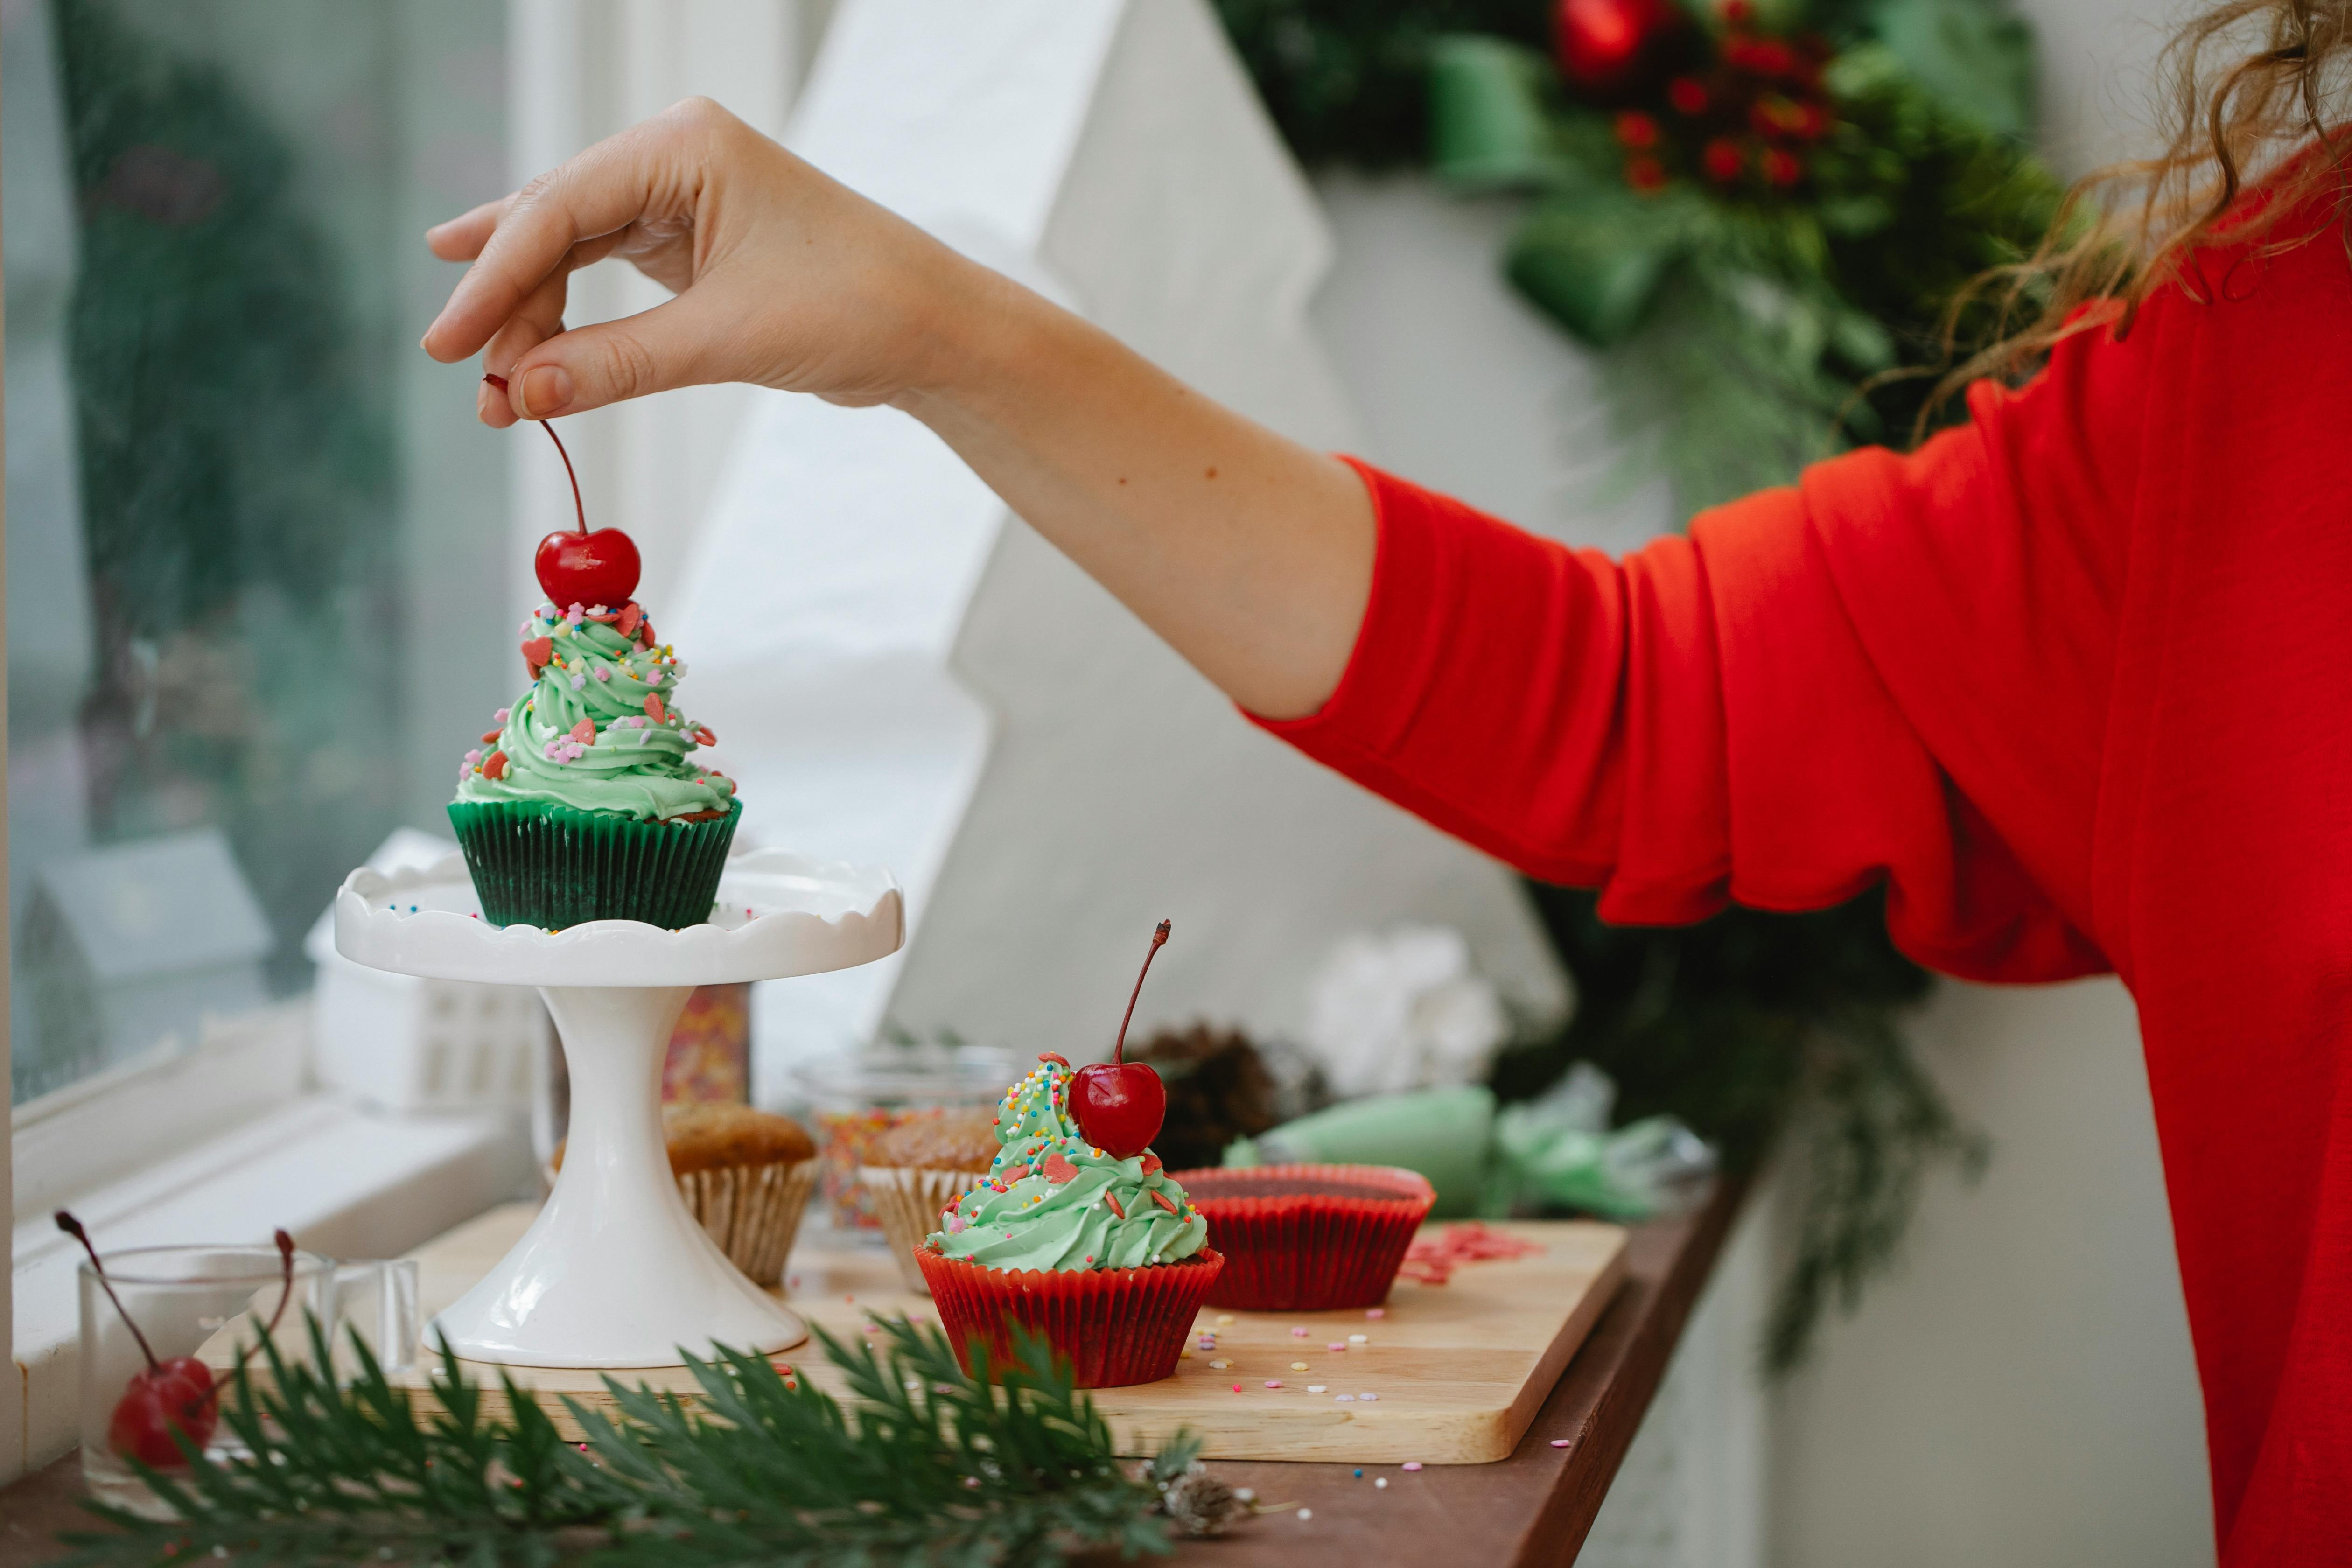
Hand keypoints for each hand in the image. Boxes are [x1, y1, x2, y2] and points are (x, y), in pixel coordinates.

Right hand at [422, 97, 998, 424]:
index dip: (493, 281)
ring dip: (535, 322)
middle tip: (469, 379)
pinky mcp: (693, 245)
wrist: (935, 330)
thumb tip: (522, 395)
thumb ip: (617, 364)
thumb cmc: (856, 307)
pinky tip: (524, 346)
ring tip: (496, 390)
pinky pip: (606, 275)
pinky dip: (571, 322)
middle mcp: (676, 159)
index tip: (446, 344)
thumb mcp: (725, 338)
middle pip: (554, 227)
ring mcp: (682, 199)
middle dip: (510, 307)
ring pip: (574, 254)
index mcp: (685, 146)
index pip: (557, 208)